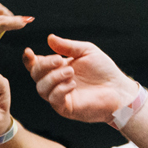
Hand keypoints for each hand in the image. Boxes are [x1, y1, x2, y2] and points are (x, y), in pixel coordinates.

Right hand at [24, 35, 138, 123]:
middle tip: (60, 59)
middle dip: (44, 65)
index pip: (36, 65)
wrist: (118, 90)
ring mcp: (59, 96)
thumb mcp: (86, 51)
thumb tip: (50, 38)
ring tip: (71, 72)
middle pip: (35, 75)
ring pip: (41, 88)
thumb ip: (67, 46)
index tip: (29, 52)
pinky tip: (72, 84)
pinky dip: (60, 90)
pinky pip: (53, 100)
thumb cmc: (104, 70)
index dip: (29, 59)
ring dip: (53, 77)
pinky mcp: (66, 108)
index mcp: (58, 68)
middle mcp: (55, 82)